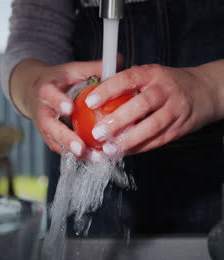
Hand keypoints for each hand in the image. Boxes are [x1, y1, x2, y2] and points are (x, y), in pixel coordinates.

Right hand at [11, 59, 106, 158]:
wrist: (34, 93)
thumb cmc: (58, 81)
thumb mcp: (72, 70)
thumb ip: (93, 68)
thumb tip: (120, 60)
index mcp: (46, 91)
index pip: (49, 96)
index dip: (58, 102)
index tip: (69, 109)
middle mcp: (42, 111)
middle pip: (49, 126)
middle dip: (64, 138)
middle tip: (80, 147)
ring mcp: (44, 127)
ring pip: (55, 142)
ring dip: (73, 152)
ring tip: (93, 158)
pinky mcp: (49, 138)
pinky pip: (61, 149)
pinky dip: (76, 156)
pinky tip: (94, 159)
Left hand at [86, 64, 219, 155]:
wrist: (203, 91)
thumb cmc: (166, 84)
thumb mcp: (148, 75)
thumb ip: (125, 85)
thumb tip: (91, 95)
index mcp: (152, 74)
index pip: (127, 79)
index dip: (108, 90)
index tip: (90, 102)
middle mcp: (164, 90)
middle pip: (141, 105)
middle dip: (117, 120)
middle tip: (97, 132)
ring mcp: (175, 109)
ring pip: (151, 126)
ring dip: (128, 139)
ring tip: (109, 148)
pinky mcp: (180, 128)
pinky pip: (157, 140)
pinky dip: (139, 148)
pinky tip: (123, 152)